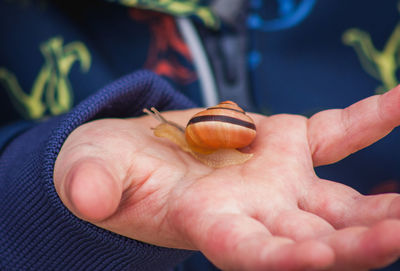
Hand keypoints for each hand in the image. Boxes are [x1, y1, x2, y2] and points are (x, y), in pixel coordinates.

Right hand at [54, 85, 399, 270]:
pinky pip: (336, 132)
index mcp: (205, 224)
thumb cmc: (109, 168)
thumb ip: (93, 183)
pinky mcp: (288, 143)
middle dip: (358, 244)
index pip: (249, 254)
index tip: (320, 261)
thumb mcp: (92, 173)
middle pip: (312, 239)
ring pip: (338, 203)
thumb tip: (86, 194)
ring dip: (381, 205)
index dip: (281, 261)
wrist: (139, 149)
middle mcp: (253, 212)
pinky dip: (370, 117)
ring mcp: (277, 180)